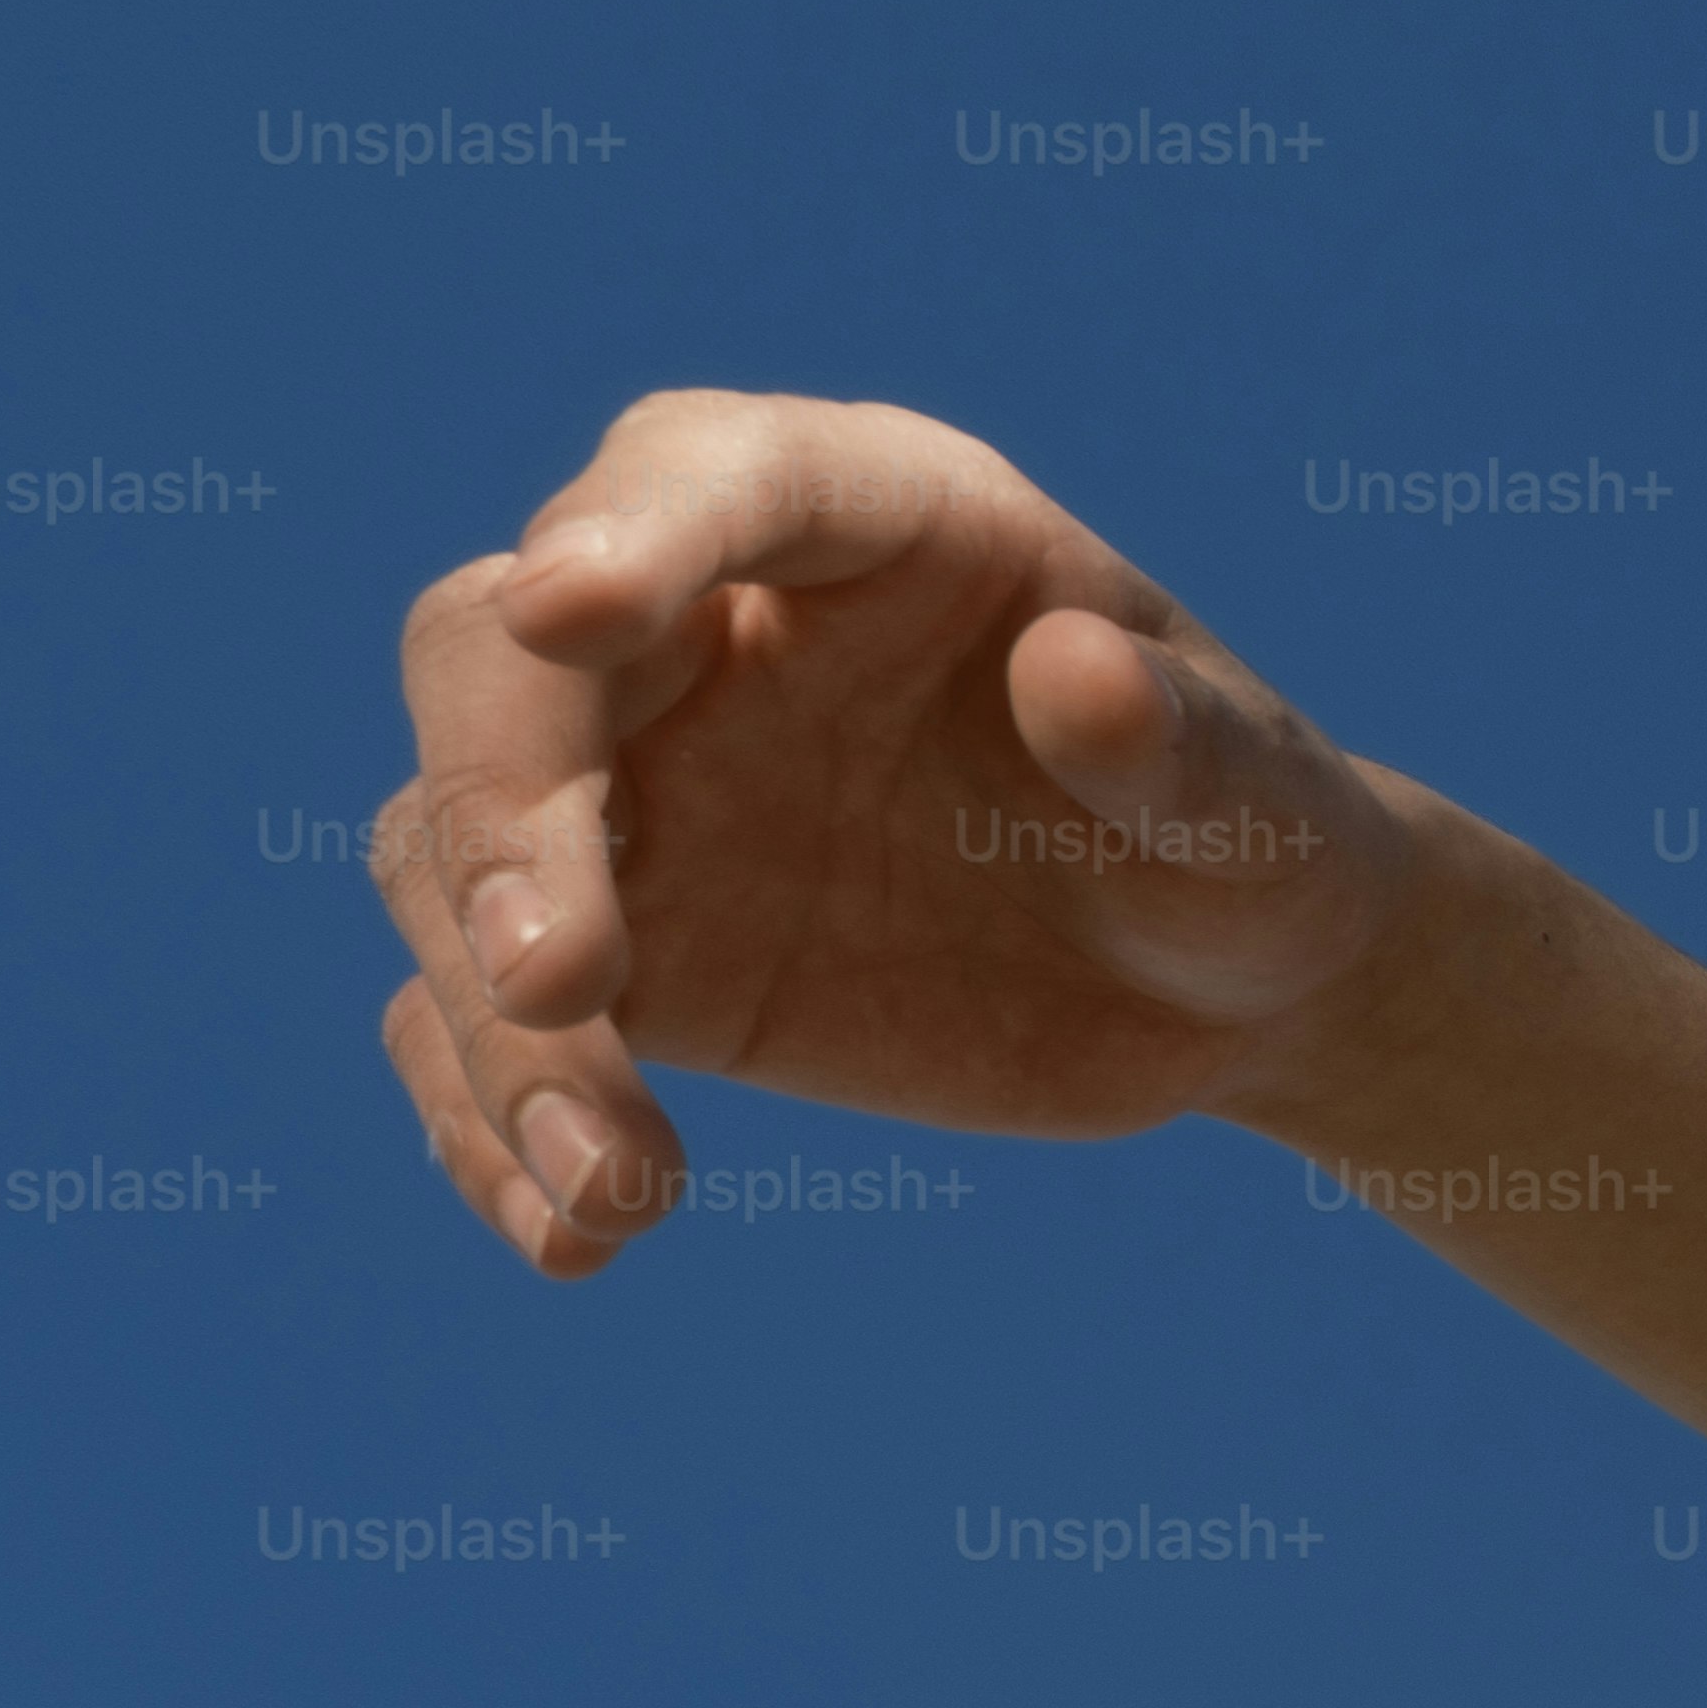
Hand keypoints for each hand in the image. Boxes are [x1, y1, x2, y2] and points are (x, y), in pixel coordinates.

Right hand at [372, 392, 1423, 1272]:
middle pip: (496, 661)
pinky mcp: (619, 947)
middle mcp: (709, 625)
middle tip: (562, 982)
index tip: (566, 611)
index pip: (711, 473)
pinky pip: (471, 1017)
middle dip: (502, 809)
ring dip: (493, 1021)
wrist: (1216, 985)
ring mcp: (637, 786)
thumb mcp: (1255, 804)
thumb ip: (1181, 743)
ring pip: (451, 854)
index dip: (632, 530)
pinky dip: (489, 1122)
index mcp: (873, 515)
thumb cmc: (1245, 841)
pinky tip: (580, 1234)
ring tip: (621, 1182)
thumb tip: (1084, 673)